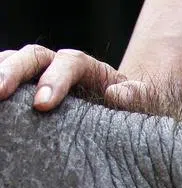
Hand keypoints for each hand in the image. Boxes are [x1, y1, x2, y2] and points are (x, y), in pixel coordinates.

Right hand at [0, 44, 157, 109]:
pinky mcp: (27, 85)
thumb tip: (117, 95)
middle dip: (14, 72)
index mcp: (87, 66)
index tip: (43, 105)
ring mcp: (39, 72)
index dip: (54, 80)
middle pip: (34, 56)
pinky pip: (7, 76)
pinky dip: (0, 79)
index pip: (69, 62)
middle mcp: (58, 64)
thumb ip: (136, 96)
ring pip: (14, 61)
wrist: (117, 109)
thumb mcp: (140, 101)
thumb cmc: (128, 106)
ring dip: (0, 73)